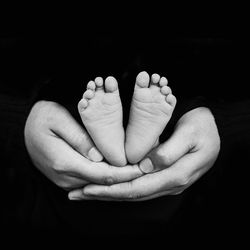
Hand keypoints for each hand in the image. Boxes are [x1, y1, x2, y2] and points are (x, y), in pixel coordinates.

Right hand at [24, 101, 141, 190]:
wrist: (24, 130)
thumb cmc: (41, 119)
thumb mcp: (57, 119)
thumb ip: (78, 138)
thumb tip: (98, 156)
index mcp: (65, 162)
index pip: (103, 174)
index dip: (125, 173)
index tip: (143, 168)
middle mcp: (66, 177)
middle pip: (103, 182)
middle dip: (126, 177)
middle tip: (147, 168)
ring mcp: (66, 180)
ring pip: (98, 184)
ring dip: (118, 177)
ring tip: (138, 167)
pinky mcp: (67, 178)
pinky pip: (91, 181)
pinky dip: (108, 176)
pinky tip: (120, 168)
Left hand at [69, 107, 219, 199]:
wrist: (217, 130)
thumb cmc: (204, 128)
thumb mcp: (191, 134)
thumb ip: (170, 151)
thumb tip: (147, 166)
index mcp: (175, 174)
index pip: (137, 187)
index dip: (111, 189)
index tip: (88, 188)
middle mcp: (169, 184)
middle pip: (131, 194)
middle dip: (102, 195)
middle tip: (76, 194)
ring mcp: (166, 182)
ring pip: (133, 192)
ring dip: (108, 193)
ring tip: (85, 192)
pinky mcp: (164, 177)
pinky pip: (139, 186)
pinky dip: (120, 187)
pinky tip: (107, 186)